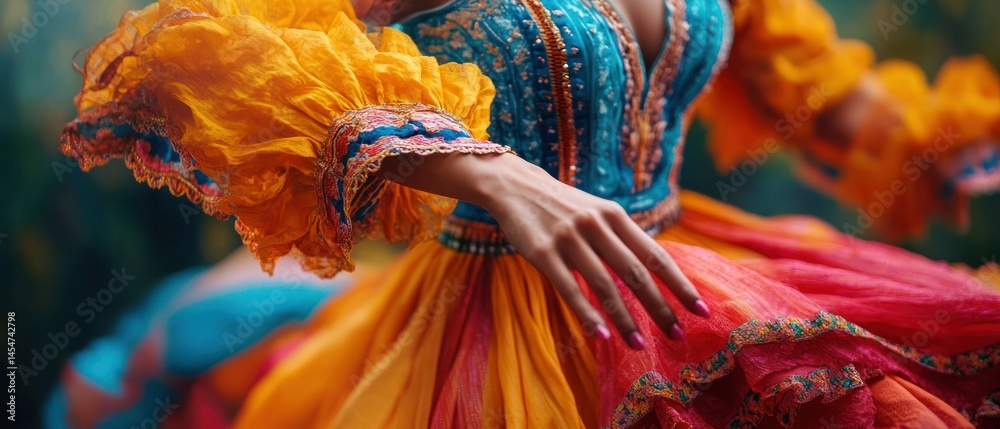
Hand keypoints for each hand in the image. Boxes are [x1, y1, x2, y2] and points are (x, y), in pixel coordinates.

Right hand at [475, 156, 709, 348]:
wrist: (516, 186)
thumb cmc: (563, 206)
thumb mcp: (598, 212)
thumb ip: (622, 237)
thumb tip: (654, 270)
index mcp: (616, 215)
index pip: (656, 255)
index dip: (680, 284)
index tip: (700, 309)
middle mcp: (597, 226)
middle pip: (636, 274)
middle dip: (659, 307)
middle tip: (678, 336)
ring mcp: (570, 239)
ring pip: (605, 286)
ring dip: (624, 320)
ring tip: (638, 345)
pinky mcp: (544, 253)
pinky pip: (569, 289)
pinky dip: (587, 314)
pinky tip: (600, 335)